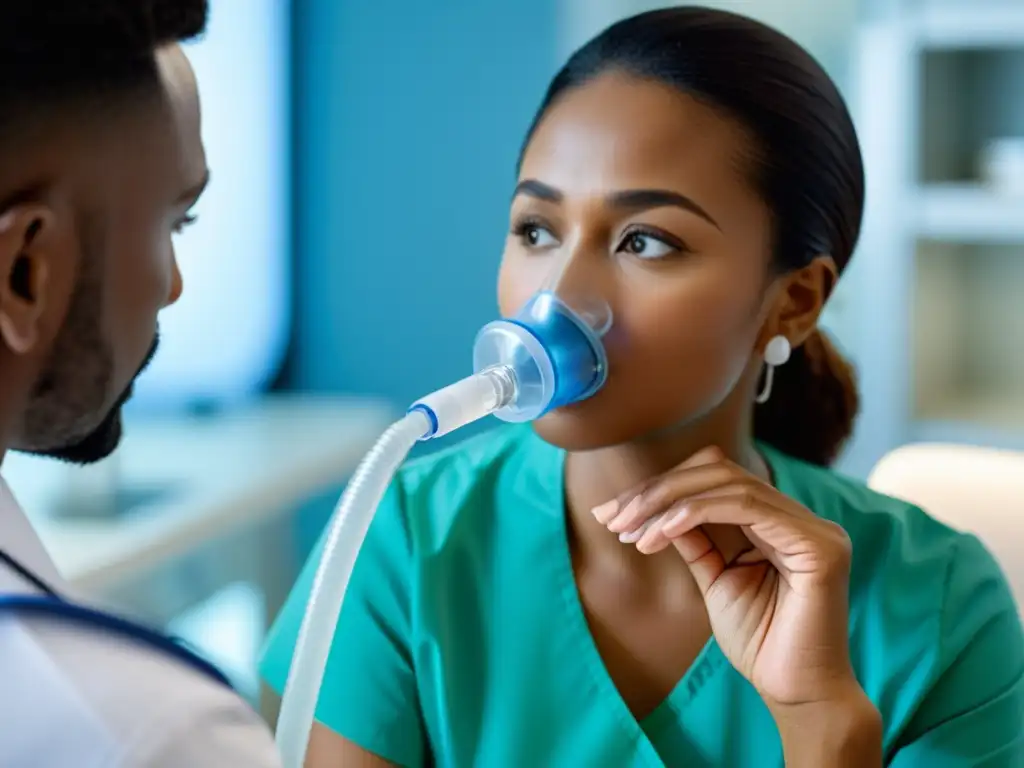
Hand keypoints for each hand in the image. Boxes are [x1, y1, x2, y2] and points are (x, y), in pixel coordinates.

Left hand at [592, 446, 860, 710]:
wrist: (798, 697)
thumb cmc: (761, 644)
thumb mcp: (715, 579)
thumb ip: (696, 539)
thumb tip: (656, 507)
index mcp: (780, 523)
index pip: (715, 479)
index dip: (661, 488)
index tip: (612, 514)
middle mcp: (801, 518)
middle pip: (718, 471)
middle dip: (656, 491)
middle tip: (611, 517)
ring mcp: (814, 527)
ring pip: (728, 483)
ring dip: (666, 502)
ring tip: (629, 531)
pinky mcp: (818, 545)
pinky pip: (745, 506)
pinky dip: (694, 513)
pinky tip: (659, 534)